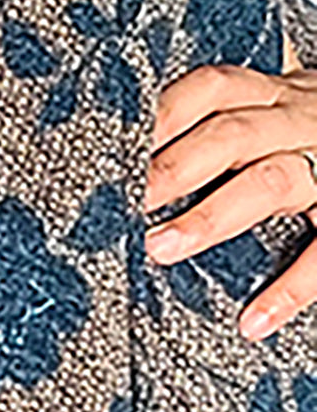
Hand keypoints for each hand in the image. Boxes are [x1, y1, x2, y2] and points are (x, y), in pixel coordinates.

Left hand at [143, 61, 316, 340]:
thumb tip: (127, 163)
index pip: (209, 90)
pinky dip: (290, 289)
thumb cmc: (306, 135)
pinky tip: (253, 320)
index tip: (114, 150)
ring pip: (270, 182)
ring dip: (210, 216)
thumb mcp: (270, 113)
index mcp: (269, 96)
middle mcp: (298, 123)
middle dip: (173, 169)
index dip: (162, 116)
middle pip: (231, 136)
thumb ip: (217, 126)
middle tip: (125, 203)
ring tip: (161, 248)